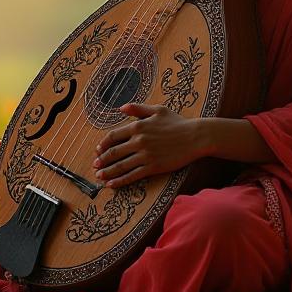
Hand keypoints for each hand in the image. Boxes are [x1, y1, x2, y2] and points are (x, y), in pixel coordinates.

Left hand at [92, 102, 207, 187]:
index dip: (103, 144)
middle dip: (102, 160)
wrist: (196, 137)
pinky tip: (112, 184)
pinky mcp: (153, 167)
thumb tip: (121, 108)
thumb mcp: (157, 110)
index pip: (113, 136)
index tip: (98, 150)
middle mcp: (139, 141)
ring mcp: (145, 155)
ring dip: (107, 172)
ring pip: (121, 166)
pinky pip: (132, 175)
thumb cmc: (178, 122)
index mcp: (138, 126)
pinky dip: (120, 180)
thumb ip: (137, 108)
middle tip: (95, 165)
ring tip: (99, 176)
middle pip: (114, 153)